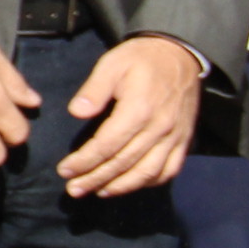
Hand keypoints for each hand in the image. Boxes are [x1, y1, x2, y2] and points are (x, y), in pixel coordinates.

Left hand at [60, 34, 203, 198]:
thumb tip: (76, 112)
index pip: (106, 145)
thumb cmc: (140, 59)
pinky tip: (129, 185)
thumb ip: (94, 89)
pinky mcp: (184, 140)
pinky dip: (149, 182)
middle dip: (95, 179)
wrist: (180, 55)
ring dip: (121, 187)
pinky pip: (169, 170)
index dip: (84, 161)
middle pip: (123, 163)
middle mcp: (159, 128)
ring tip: (97, 192)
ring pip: (147, 172)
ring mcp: (174, 137)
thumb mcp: (112, 64)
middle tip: (73, 190)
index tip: (64, 170)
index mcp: (138, 110)